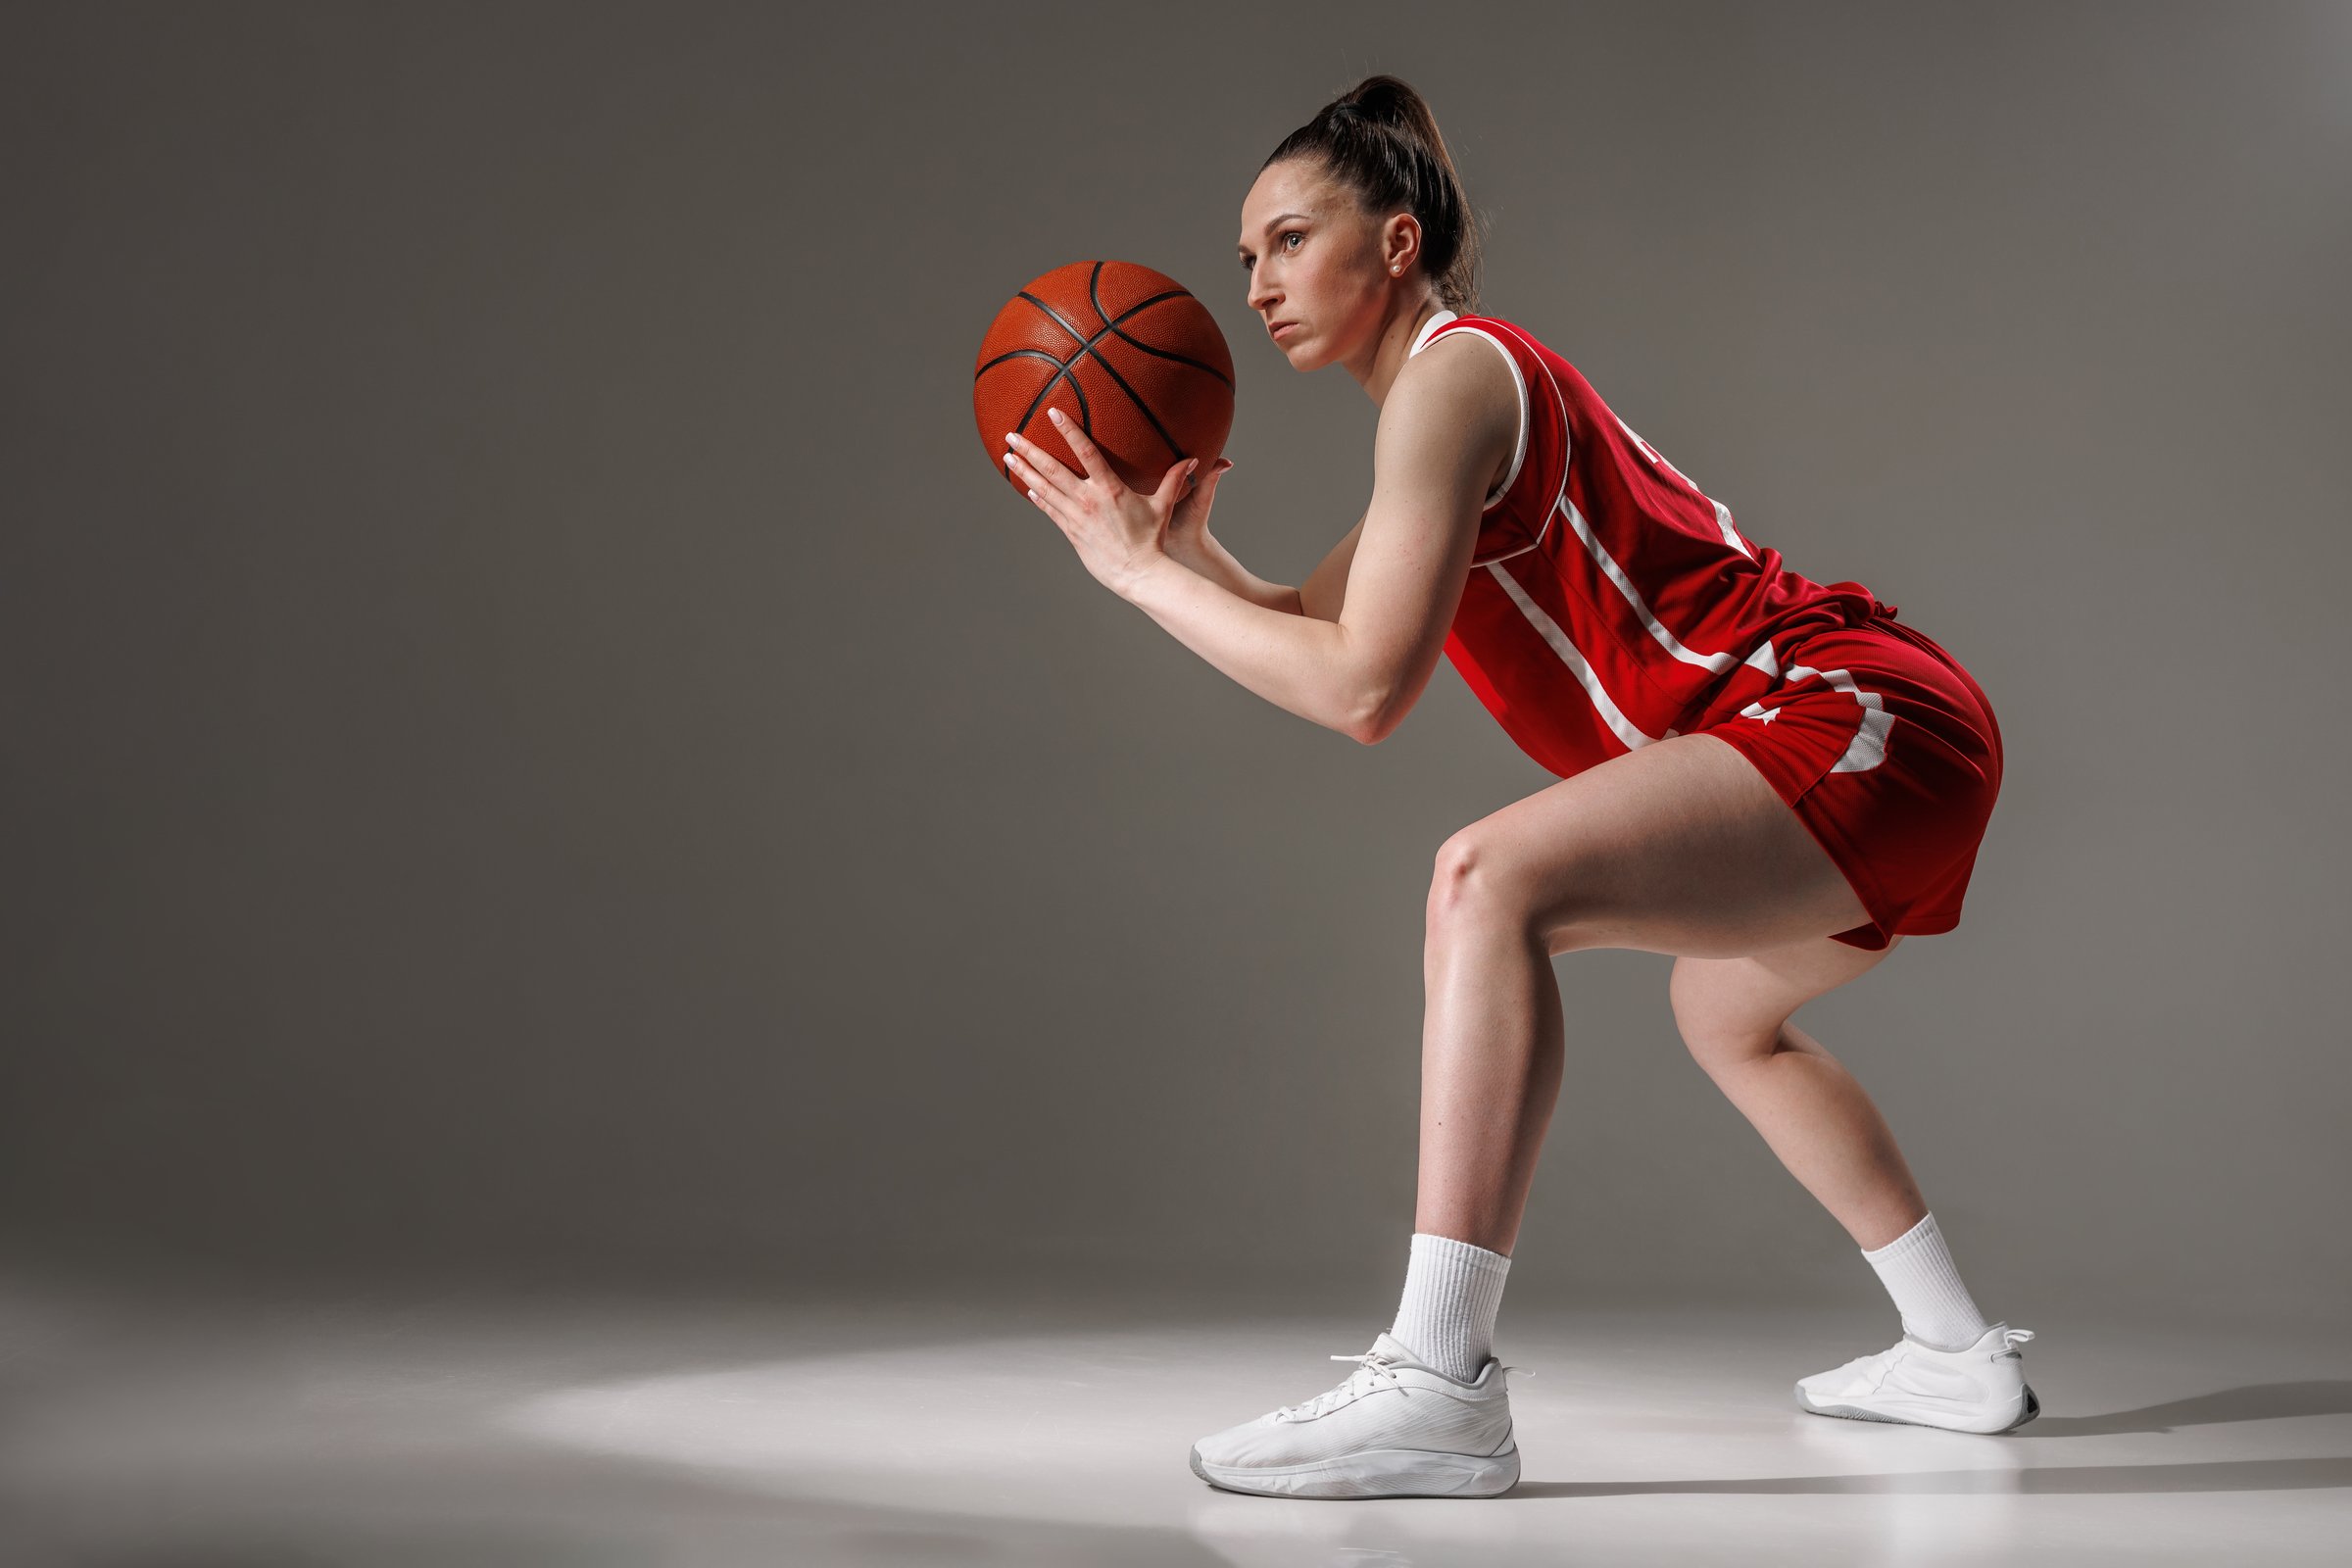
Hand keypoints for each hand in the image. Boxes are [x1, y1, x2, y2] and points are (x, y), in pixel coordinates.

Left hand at [1005, 409, 1231, 596]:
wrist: (1138, 573)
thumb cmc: (1152, 539)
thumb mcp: (1163, 505)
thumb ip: (1173, 479)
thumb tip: (1193, 459)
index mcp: (1110, 489)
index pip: (1086, 452)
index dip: (1068, 430)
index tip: (1053, 413)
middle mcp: (1088, 500)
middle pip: (1053, 469)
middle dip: (1030, 450)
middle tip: (1012, 434)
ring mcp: (1076, 517)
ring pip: (1044, 489)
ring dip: (1025, 471)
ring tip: (1009, 457)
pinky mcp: (1071, 532)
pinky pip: (1049, 511)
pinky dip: (1037, 497)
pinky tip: (1027, 487)